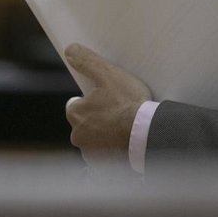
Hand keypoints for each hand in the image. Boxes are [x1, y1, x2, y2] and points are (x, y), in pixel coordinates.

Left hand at [64, 43, 151, 167]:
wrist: (148, 135)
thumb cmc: (128, 104)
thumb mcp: (108, 75)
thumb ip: (87, 62)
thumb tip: (69, 49)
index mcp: (75, 114)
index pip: (76, 104)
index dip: (91, 99)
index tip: (106, 98)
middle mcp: (78, 136)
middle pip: (85, 123)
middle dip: (98, 118)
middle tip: (119, 112)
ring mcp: (91, 153)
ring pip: (96, 140)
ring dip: (106, 134)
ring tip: (126, 127)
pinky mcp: (105, 166)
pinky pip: (107, 155)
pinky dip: (114, 149)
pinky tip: (127, 141)